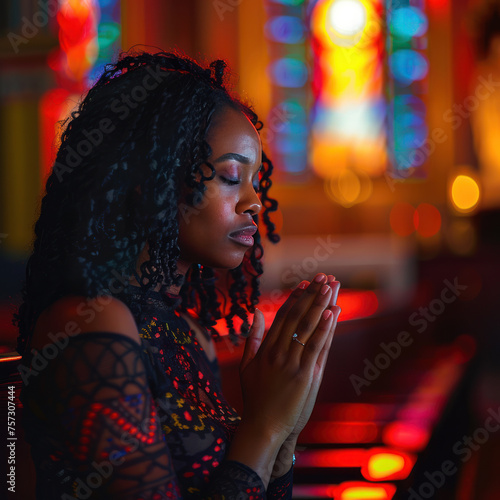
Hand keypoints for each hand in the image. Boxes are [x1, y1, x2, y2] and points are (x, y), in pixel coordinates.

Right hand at [238, 273, 337, 443]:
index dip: (295, 298)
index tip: (305, 283)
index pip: (283, 316)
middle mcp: (278, 351)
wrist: (262, 426)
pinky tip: (332, 313)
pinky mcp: (304, 375)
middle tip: (323, 277)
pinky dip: (325, 329)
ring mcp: (291, 362)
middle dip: (312, 295)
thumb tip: (256, 312)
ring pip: (308, 327)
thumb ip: (253, 338)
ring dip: (321, 305)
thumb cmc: (255, 397)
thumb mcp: (247, 365)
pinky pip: (316, 347)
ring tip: (331, 286)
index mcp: (266, 348)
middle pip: (297, 316)